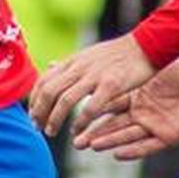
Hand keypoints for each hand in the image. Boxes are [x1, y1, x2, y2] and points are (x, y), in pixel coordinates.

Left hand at [27, 34, 154, 136]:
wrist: (146, 46)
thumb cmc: (117, 54)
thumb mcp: (88, 54)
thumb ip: (69, 65)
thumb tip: (50, 67)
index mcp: (73, 61)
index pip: (44, 80)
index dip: (34, 100)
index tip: (32, 115)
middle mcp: (79, 67)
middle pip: (50, 91)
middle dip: (39, 111)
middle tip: (37, 127)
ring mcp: (94, 75)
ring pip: (65, 100)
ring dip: (55, 119)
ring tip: (51, 132)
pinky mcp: (111, 84)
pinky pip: (90, 107)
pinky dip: (80, 122)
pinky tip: (77, 131)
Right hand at [76, 58, 178, 159]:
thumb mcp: (153, 67)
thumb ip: (127, 67)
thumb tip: (109, 54)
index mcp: (136, 98)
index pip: (108, 107)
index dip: (90, 113)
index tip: (74, 116)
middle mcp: (141, 115)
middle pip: (113, 126)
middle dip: (94, 133)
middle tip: (74, 141)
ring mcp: (153, 126)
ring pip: (126, 136)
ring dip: (108, 142)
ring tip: (90, 145)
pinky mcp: (168, 137)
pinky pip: (147, 145)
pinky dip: (133, 151)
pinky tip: (118, 154)